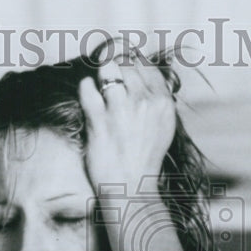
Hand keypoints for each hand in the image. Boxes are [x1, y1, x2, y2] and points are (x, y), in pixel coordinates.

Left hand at [78, 57, 175, 195]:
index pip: (147, 66)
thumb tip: (145, 76)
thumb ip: (157, 100)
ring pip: (108, 68)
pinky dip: (86, 88)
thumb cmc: (145, 158)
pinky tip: (89, 96)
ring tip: (100, 87)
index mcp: (162, 103)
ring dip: (101, 75)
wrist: (131, 186)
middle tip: (109, 80)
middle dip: (115, 69)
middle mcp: (144, 102)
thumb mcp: (164, 126)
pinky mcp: (98, 119)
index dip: (133, 65)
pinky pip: (88, 87)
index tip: (125, 71)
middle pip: (126, 64)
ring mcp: (120, 109)